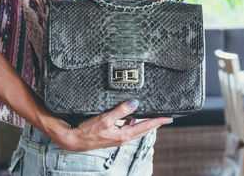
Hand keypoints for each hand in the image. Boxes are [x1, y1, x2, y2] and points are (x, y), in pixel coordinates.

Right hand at [43, 99, 171, 151]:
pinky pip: (127, 129)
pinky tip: (132, 118)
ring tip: (153, 117)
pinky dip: (133, 123)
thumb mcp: (105, 119)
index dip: (158, 122)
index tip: (169, 118)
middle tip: (165, 117)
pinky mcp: (112, 135)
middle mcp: (123, 138)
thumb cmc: (88, 131)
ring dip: (144, 124)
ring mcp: (118, 138)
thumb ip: (121, 111)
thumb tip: (135, 103)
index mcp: (124, 135)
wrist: (75, 139)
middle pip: (143, 129)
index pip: (146, 127)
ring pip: (136, 130)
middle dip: (155, 123)